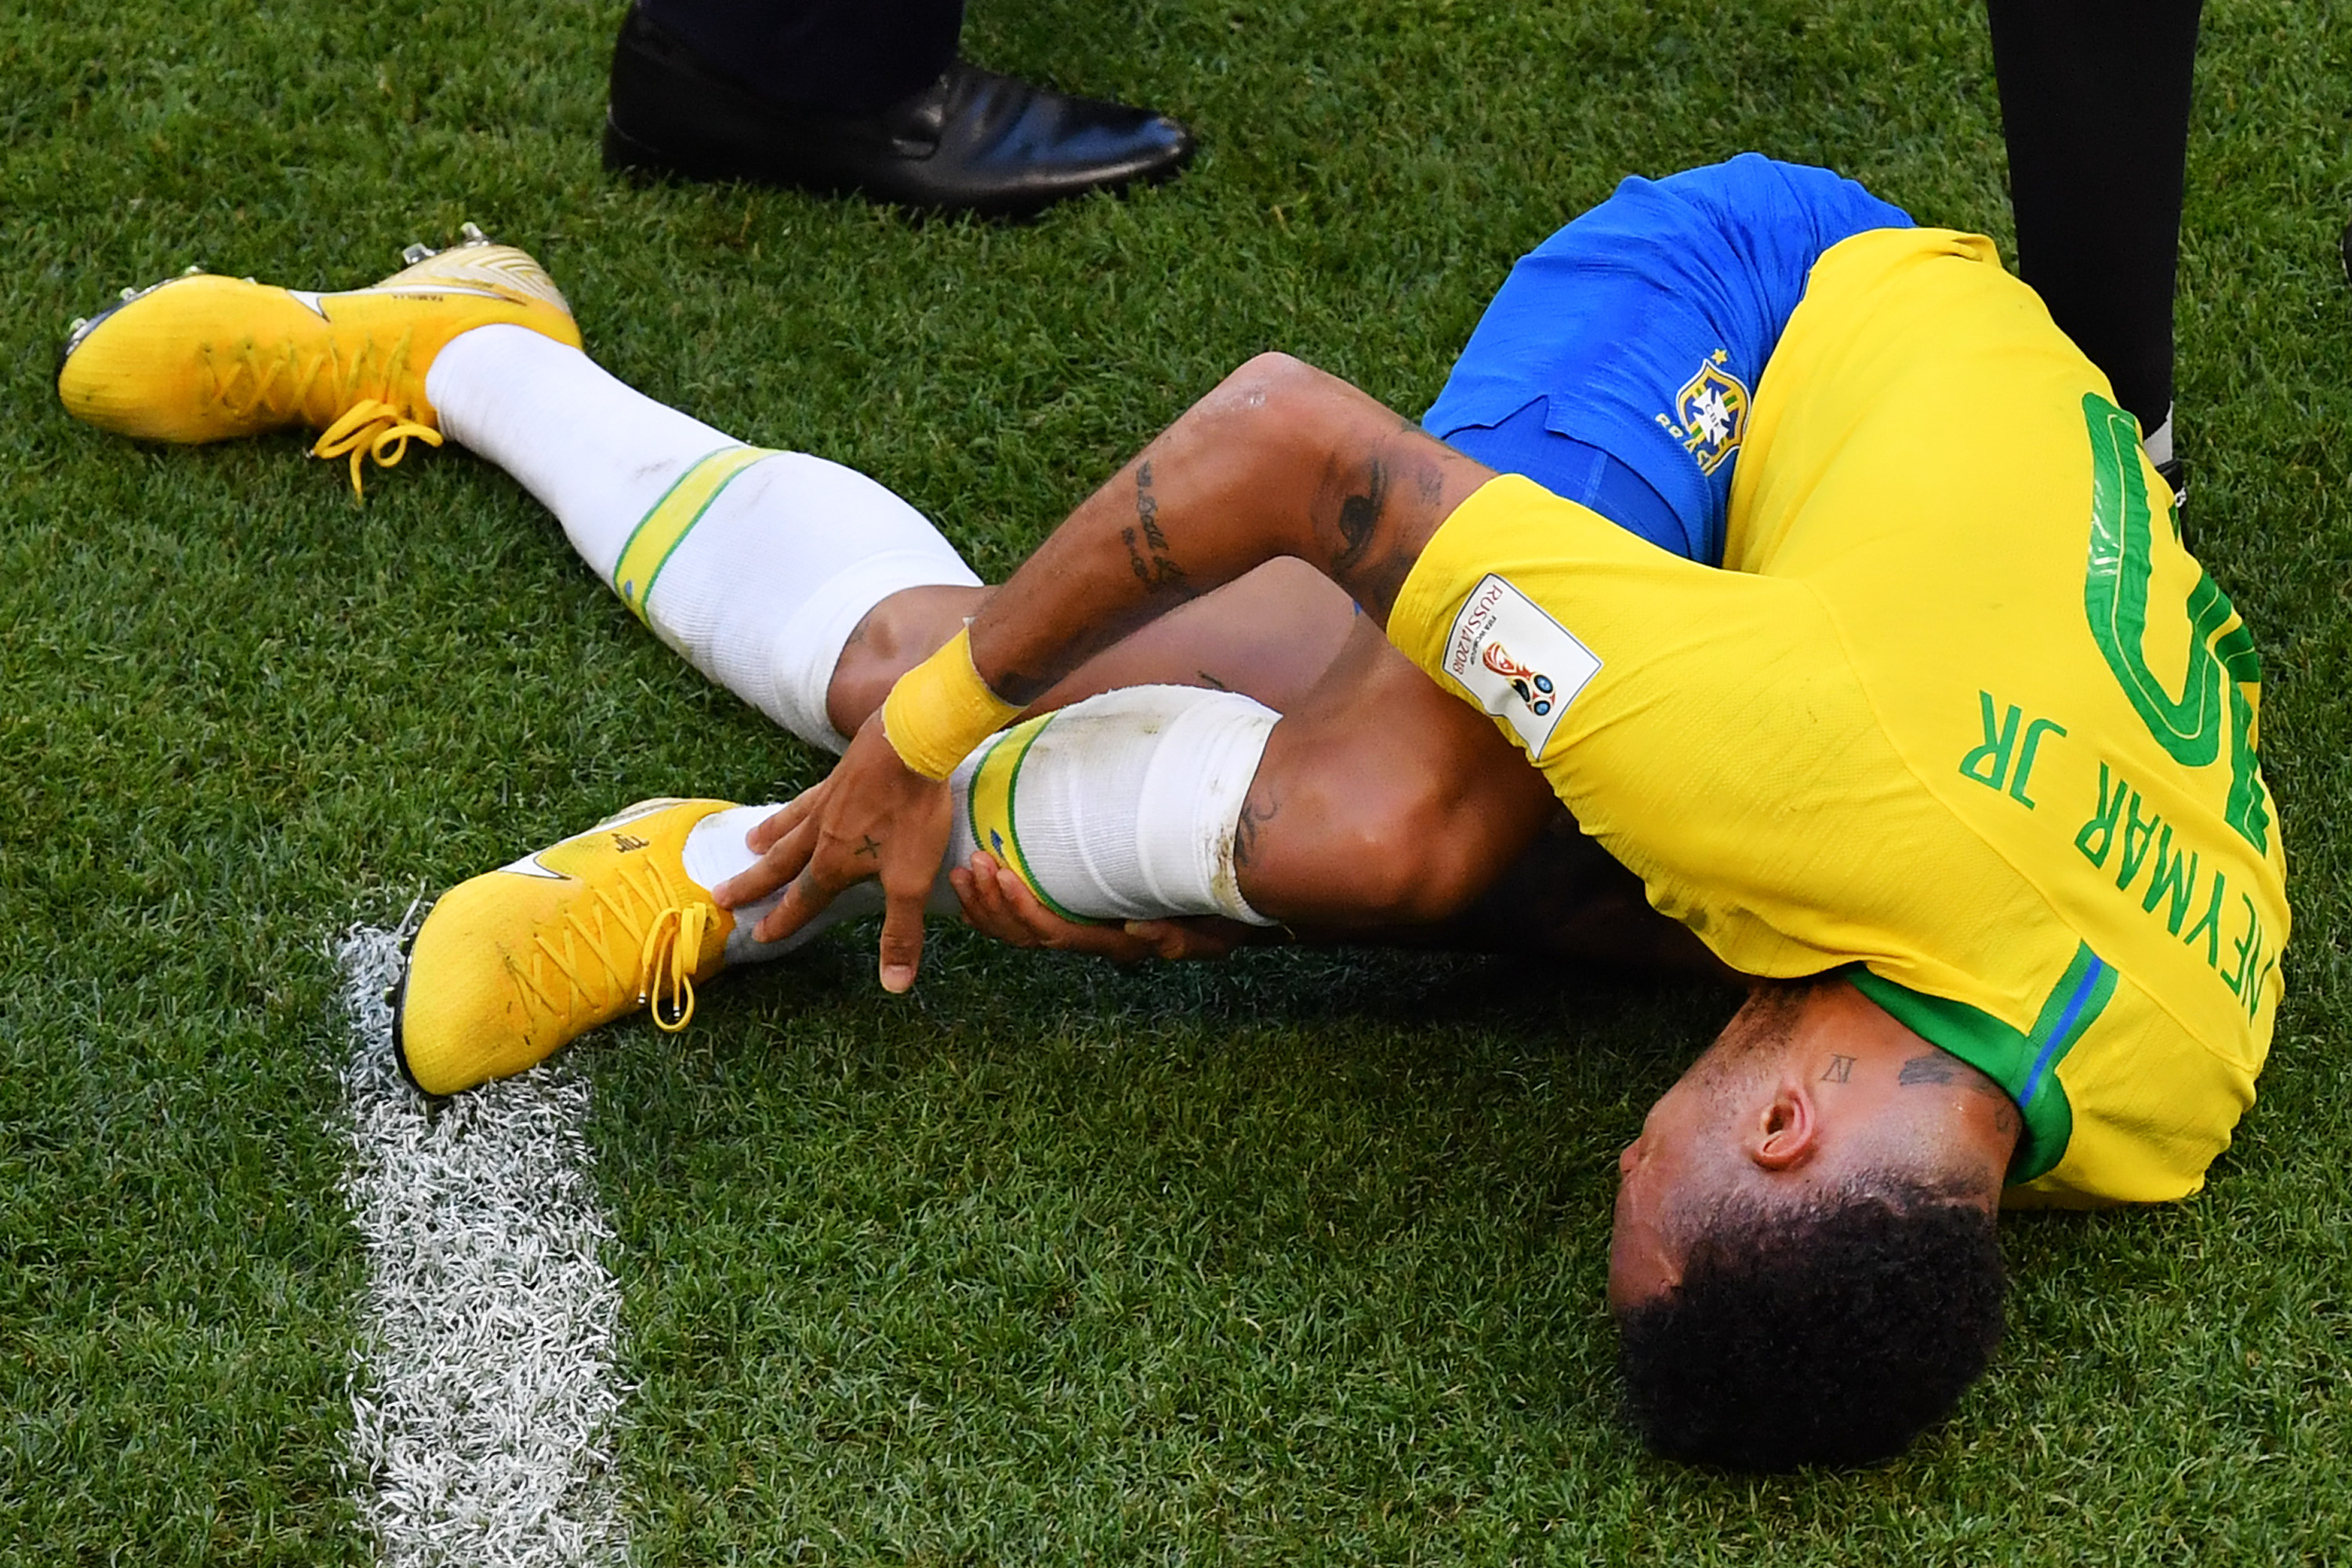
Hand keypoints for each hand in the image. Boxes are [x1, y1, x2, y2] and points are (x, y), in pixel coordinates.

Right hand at [712, 712, 952, 992]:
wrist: (910, 741)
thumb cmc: (910, 813)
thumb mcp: (912, 881)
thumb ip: (901, 931)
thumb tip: (893, 985)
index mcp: (833, 863)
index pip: (802, 900)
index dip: (782, 920)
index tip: (757, 934)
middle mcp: (821, 833)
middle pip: (781, 864)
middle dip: (754, 883)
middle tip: (721, 894)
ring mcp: (828, 801)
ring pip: (789, 826)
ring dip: (769, 839)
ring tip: (750, 844)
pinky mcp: (841, 775)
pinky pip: (808, 797)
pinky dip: (795, 806)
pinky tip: (802, 803)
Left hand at [949, 850, 1251, 961]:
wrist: (1225, 910)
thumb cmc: (1218, 916)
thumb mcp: (1211, 932)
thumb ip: (1177, 938)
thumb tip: (1135, 934)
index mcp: (1110, 941)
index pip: (1055, 932)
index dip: (1023, 908)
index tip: (1002, 873)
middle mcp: (1089, 940)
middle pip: (1025, 935)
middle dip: (993, 903)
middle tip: (973, 862)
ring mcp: (1079, 927)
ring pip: (1018, 930)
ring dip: (986, 903)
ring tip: (965, 868)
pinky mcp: (1075, 910)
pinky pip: (1023, 918)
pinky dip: (994, 905)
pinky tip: (976, 886)